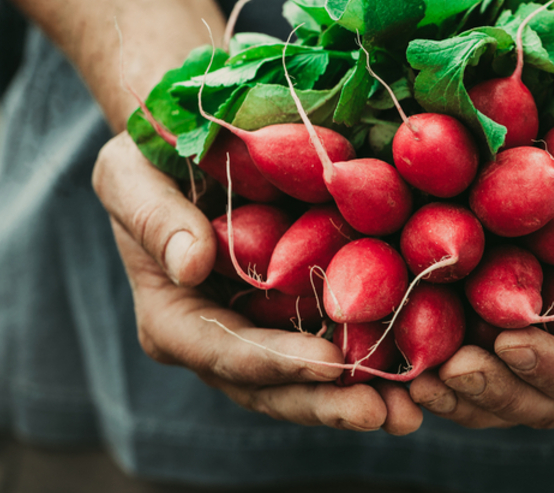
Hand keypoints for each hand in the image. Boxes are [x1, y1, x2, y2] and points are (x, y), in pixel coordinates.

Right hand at [92, 132, 422, 434]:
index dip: (275, 363)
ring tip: (410, 412)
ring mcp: (265, 333)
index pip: (222, 351)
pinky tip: (422, 370)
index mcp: (173, 317)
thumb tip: (191, 265)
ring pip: (309, 382)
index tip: (328, 364)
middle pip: (271, 387)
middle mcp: (219, 340)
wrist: (192, 140)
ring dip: (360, 398)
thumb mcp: (131, 174)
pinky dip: (378, 361)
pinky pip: (340, 344)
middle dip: (326, 402)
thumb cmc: (150, 155)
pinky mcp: (303, 314)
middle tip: (382, 412)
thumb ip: (155, 219)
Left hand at [409, 196, 553, 428]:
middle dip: (494, 390)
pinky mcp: (497, 314)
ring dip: (457, 390)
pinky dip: (434, 354)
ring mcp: (543, 338)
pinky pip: (467, 351)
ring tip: (416, 376)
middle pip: (540, 400)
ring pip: (499, 391)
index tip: (512, 342)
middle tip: (450, 370)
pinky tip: (396, 344)